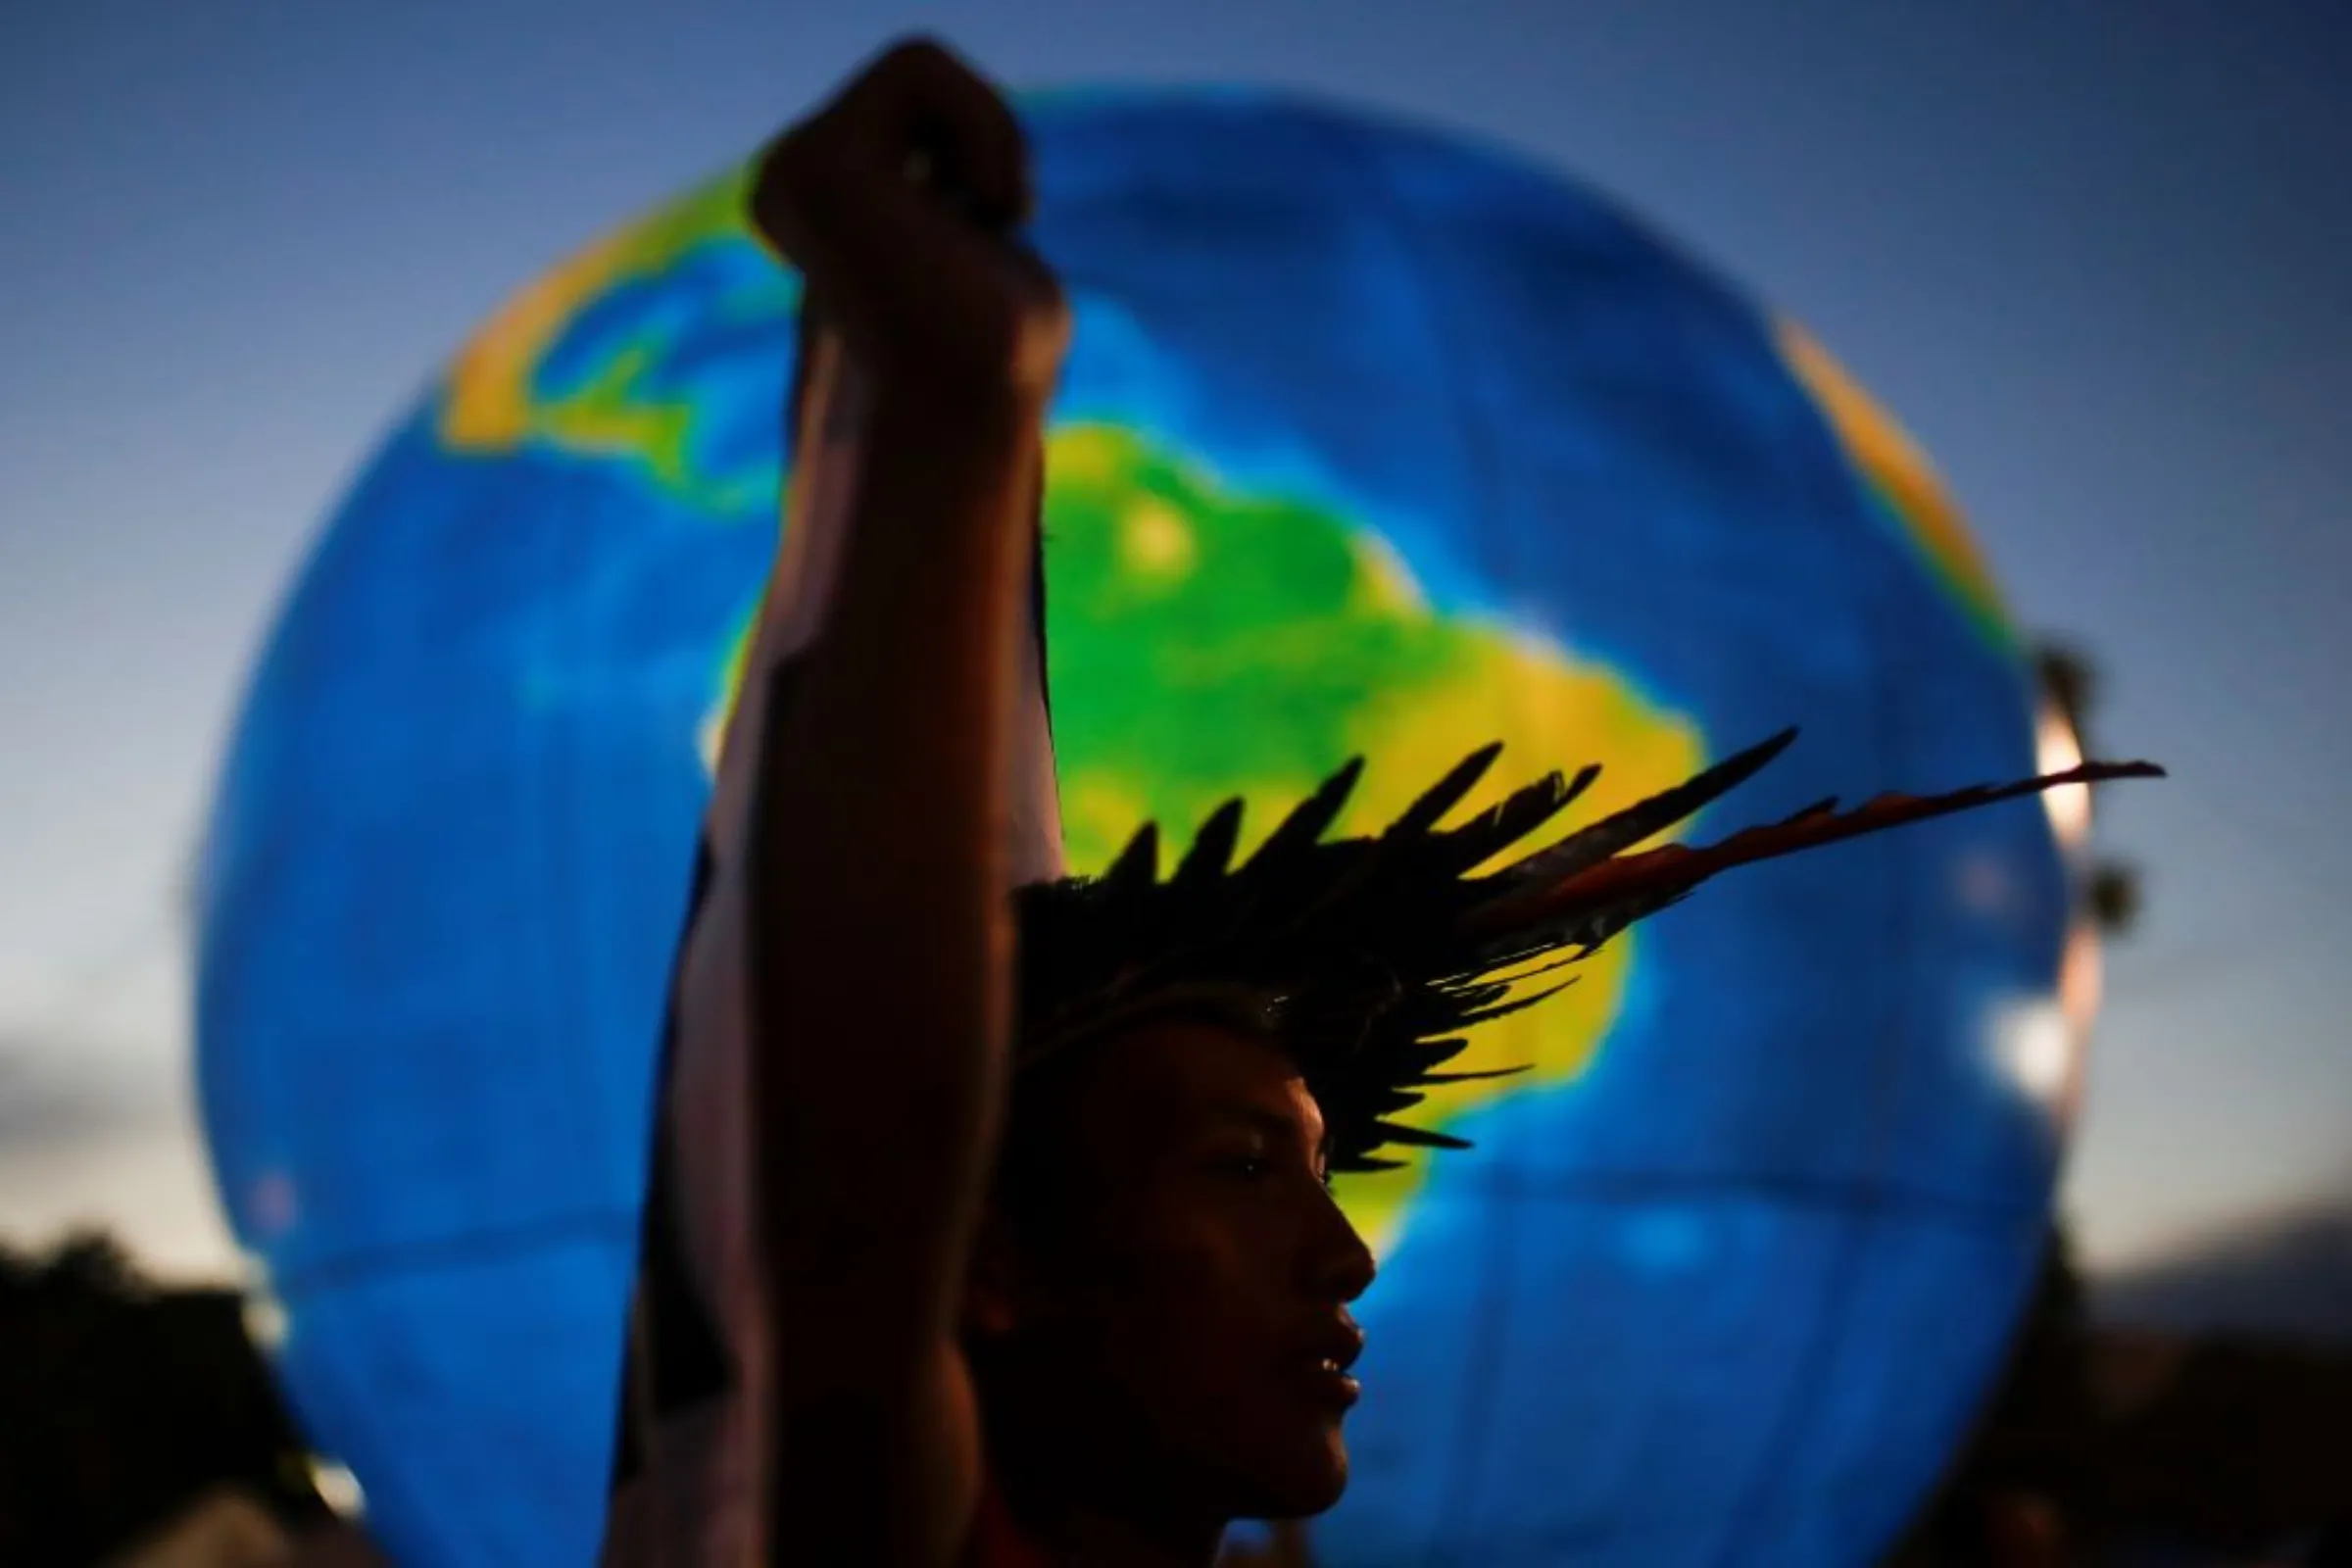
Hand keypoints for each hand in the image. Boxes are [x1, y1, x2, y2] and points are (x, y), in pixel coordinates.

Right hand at [751, 37, 1070, 408]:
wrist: (964, 418)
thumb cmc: (992, 371)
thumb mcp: (995, 264)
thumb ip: (965, 212)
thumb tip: (970, 205)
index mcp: (826, 213)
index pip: (921, 114)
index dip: (985, 156)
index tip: (997, 231)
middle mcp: (795, 188)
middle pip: (922, 80)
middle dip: (990, 137)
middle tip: (997, 225)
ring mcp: (795, 173)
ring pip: (919, 66)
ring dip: (991, 132)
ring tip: (989, 221)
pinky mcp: (813, 163)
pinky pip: (919, 64)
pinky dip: (983, 123)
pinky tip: (981, 212)